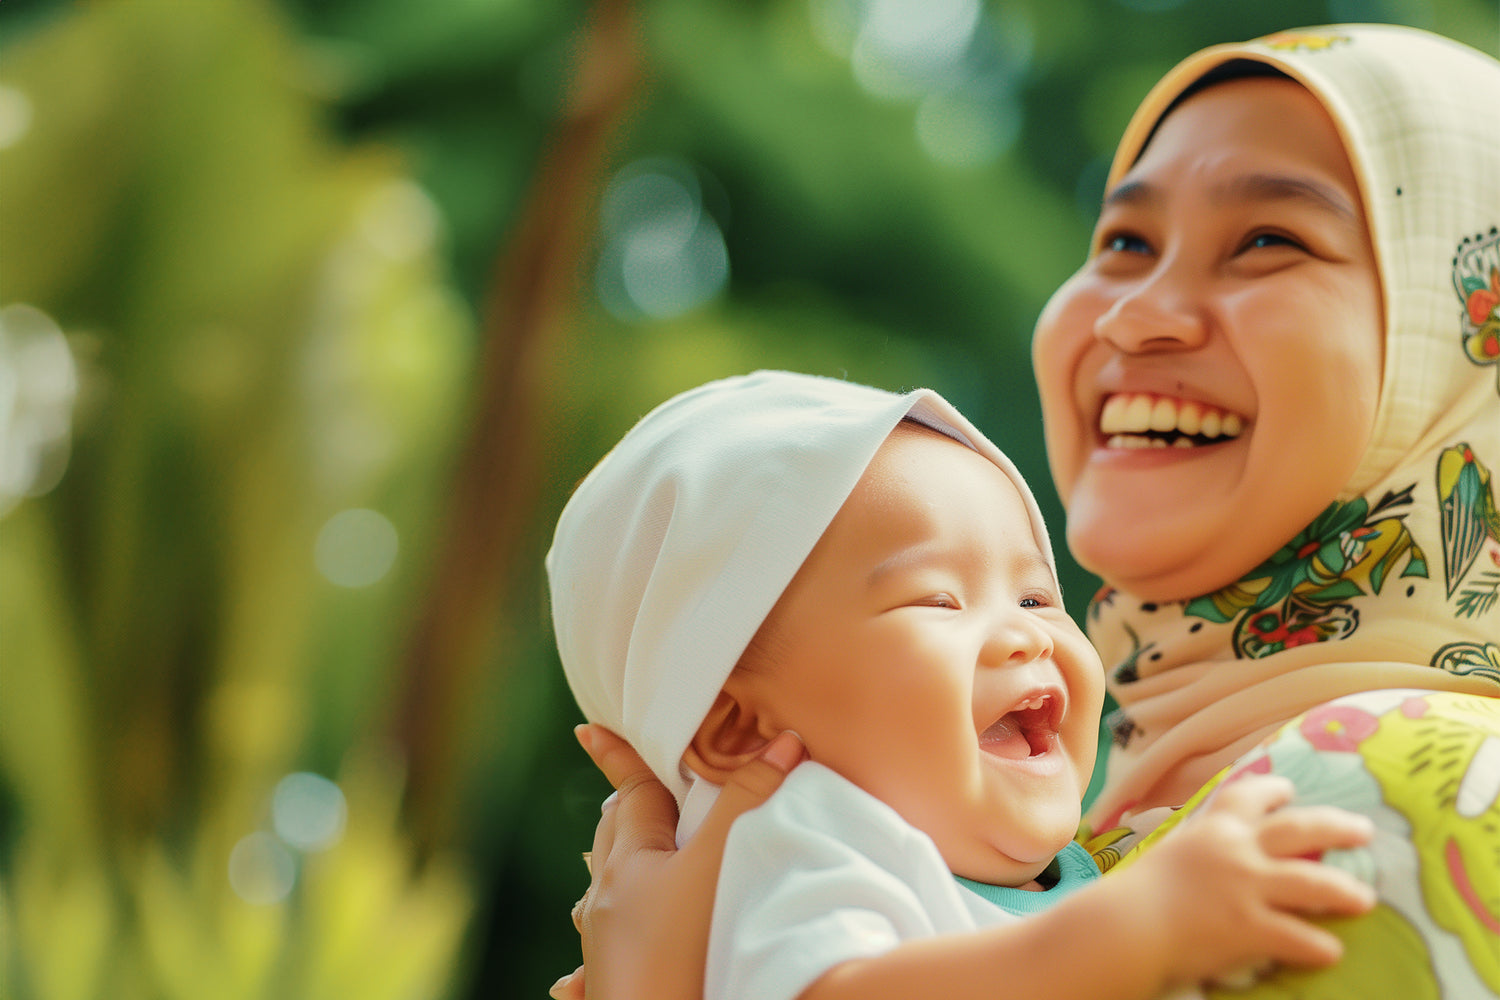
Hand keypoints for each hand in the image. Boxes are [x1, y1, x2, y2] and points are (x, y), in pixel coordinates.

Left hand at [550, 726, 805, 999]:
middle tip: (629, 789)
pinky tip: (574, 975)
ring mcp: (604, 942)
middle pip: (612, 837)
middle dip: (623, 809)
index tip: (588, 730)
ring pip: (603, 890)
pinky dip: (604, 935)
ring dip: (615, 869)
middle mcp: (607, 898)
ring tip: (617, 863)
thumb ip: (749, 803)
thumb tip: (785, 740)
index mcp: (627, 860)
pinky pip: (601, 946)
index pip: (630, 792)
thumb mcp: (718, 868)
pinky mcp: (610, 981)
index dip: (617, 756)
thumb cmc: (679, 951)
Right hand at [1125, 773, 1375, 989]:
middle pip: (1300, 829)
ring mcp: (1246, 887)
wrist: (1124, 926)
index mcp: (1213, 828)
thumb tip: (1213, 861)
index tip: (1290, 790)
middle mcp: (1236, 849)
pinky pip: (1299, 937)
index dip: (1273, 790)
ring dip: (1344, 890)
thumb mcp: (1171, 855)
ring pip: (1313, 882)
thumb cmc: (1138, 895)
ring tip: (1365, 899)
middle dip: (1336, 826)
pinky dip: (1319, 946)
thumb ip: (1200, 853)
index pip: (1249, 796)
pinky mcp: (1250, 927)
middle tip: (1364, 830)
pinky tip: (1333, 953)